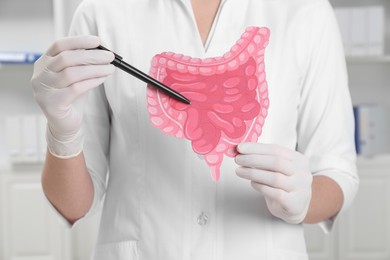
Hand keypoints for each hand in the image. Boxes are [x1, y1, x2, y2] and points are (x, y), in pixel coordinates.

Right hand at [31, 36, 114, 157]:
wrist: (65, 124)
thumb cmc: (71, 97)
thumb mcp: (76, 76)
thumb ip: (82, 63)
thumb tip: (102, 50)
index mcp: (44, 63)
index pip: (59, 45)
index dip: (79, 40)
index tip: (97, 41)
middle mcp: (40, 75)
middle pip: (67, 58)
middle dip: (92, 55)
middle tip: (110, 57)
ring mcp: (44, 89)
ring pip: (72, 73)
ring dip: (95, 69)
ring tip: (110, 69)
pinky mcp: (52, 104)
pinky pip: (76, 88)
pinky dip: (92, 81)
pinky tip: (102, 79)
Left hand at [235, 143, 312, 223]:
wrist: (295, 207)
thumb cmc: (283, 184)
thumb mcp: (279, 168)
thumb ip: (265, 159)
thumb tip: (242, 150)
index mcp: (299, 159)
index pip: (276, 149)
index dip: (256, 148)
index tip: (240, 148)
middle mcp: (302, 173)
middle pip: (276, 162)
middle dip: (253, 159)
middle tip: (238, 159)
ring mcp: (300, 189)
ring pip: (274, 178)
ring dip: (253, 173)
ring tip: (239, 171)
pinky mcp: (294, 203)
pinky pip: (275, 193)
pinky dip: (261, 187)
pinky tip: (252, 183)